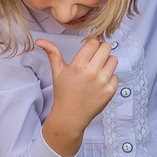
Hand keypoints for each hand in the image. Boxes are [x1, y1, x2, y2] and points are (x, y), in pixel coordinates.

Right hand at [35, 35, 119, 156]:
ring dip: (107, 62)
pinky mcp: (110, 90)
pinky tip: (100, 82)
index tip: (89, 49)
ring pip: (114, 59)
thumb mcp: (57, 71)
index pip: (94, 42)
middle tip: (95, 57)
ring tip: (98, 70)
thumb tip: (41, 40)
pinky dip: (110, 77)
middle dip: (101, 50)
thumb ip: (52, 53)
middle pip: (106, 47)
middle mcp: (92, 72)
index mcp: (78, 65)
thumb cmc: (64, 93)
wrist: (70, 116)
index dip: (92, 44)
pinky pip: (116, 75)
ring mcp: (103, 81)